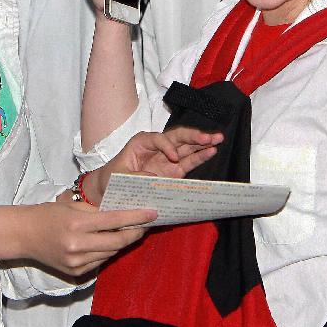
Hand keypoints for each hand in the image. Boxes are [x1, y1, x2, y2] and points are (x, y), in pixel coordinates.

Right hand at [18, 200, 155, 277]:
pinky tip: (110, 242)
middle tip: (146, 224)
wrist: (24, 235)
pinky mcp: (75, 272)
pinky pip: (100, 261)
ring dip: (122, 242)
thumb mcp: (73, 206)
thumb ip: (98, 211)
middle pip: (117, 242)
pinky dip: (108, 251)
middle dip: (135, 233)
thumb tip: (123, 214)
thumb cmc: (48, 215)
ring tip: (130, 231)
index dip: (136, 217)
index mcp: (77, 224)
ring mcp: (76, 262)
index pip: (114, 221)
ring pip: (110, 253)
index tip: (152, 213)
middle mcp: (77, 245)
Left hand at [86, 128, 223, 204]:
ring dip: (202, 142)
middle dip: (194, 135)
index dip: (168, 146)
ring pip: (187, 146)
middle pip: (177, 137)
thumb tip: (155, 179)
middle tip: (209, 135)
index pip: (159, 139)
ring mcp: (167, 158)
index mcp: (141, 142)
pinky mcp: (174, 171)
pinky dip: (200, 156)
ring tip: (218, 138)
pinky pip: (189, 162)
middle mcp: (157, 147)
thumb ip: (137, 177)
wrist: (108, 190)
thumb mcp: (119, 177)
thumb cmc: (111, 179)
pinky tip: (212, 150)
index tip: (173, 158)